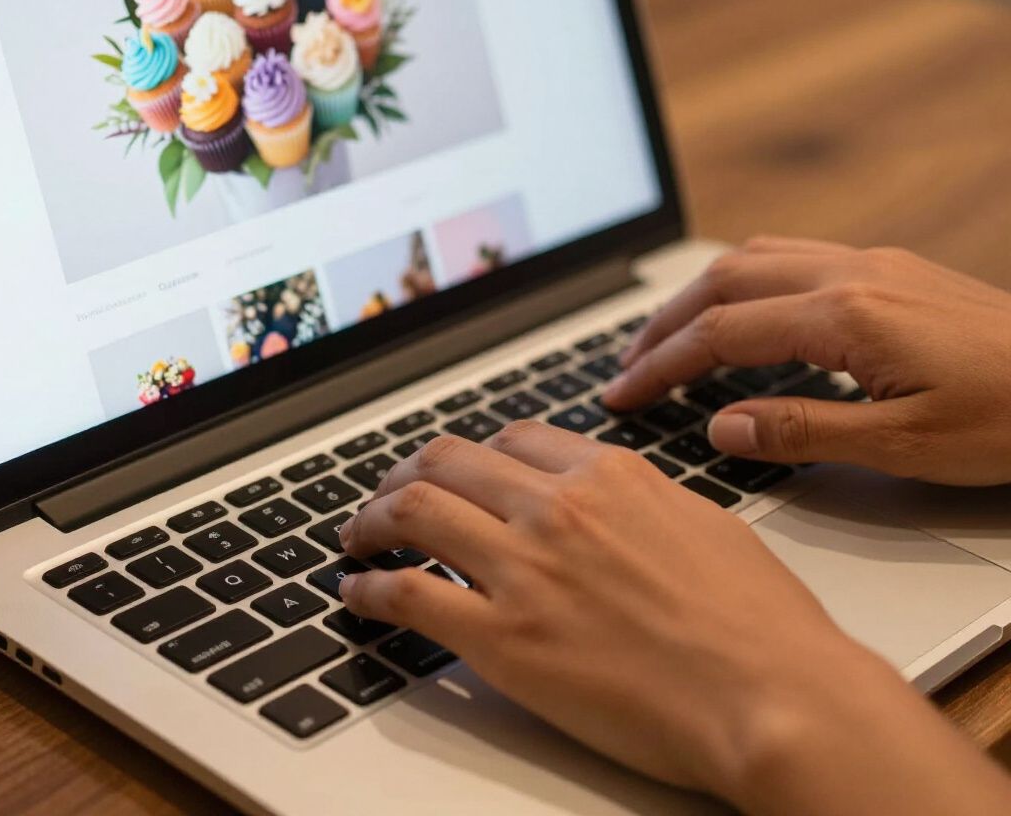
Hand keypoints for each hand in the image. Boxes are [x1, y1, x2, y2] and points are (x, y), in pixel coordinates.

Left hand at [338, 425, 883, 801]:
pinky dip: (369, 590)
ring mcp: (525, 569)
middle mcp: (557, 508)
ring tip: (357, 536)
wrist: (775, 694)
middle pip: (446, 461)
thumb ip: (636, 500)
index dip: (470, 453)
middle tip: (387, 495)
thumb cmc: (756, 619)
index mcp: (606, 475)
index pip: (509, 438)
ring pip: (414, 512)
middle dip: (404, 473)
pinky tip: (357, 594)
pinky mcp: (503, 640)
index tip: (455, 471)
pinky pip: (409, 596)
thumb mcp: (701, 522)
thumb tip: (604, 497)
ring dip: (372, 521)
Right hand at [605, 237, 1010, 485]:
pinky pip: (791, 256)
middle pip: (723, 281)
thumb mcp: (905, 446)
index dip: (661, 366)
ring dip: (699, 294)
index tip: (621, 395)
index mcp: (846, 317)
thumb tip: (721, 428)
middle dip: (664, 323)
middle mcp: (850, 274)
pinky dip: (743, 279)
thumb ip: (802, 432)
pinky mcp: (889, 269)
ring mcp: (871, 263)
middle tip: (626, 366)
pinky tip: (742, 308)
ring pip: (754, 257)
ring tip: (667, 335)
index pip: (721, 334)